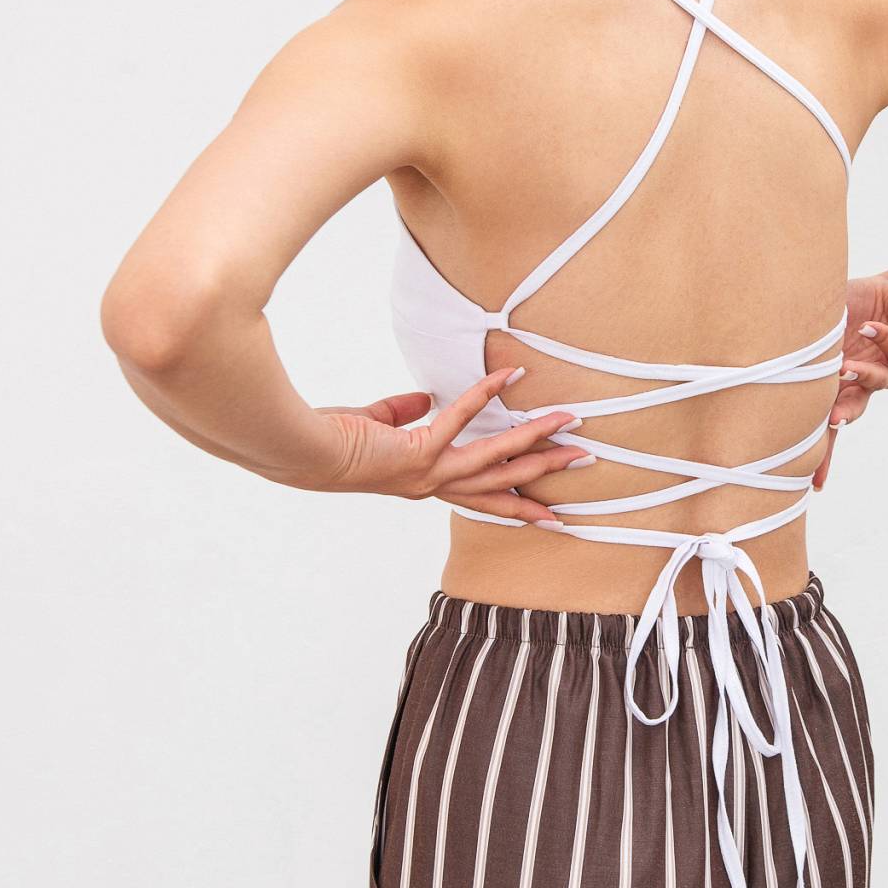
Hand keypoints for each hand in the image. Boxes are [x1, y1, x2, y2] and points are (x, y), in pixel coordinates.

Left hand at [311, 367, 586, 522]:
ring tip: (567, 421)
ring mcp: (430, 472)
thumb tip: (423, 399)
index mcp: (425, 483)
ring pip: (496, 458)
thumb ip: (401, 414)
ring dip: (534, 438)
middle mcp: (433, 485)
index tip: (550, 511)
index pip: (481, 495)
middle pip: (503, 484)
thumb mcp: (375, 427)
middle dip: (545, 474)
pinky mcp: (419, 451)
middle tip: (584, 459)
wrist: (303, 454)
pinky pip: (459, 417)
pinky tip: (508, 375)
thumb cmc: (329, 442)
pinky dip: (484, 394)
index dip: (517, 502)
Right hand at [812, 274, 887, 489]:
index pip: (823, 422)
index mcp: (838, 384)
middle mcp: (862, 383)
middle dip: (840, 419)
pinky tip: (868, 327)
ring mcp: (886, 370)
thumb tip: (761, 337)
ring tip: (845, 368)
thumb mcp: (822, 324)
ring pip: (875, 382)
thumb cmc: (855, 308)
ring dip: (860, 376)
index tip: (809, 479)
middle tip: (831, 423)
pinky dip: (880, 338)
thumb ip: (801, 335)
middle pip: (849, 412)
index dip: (817, 451)